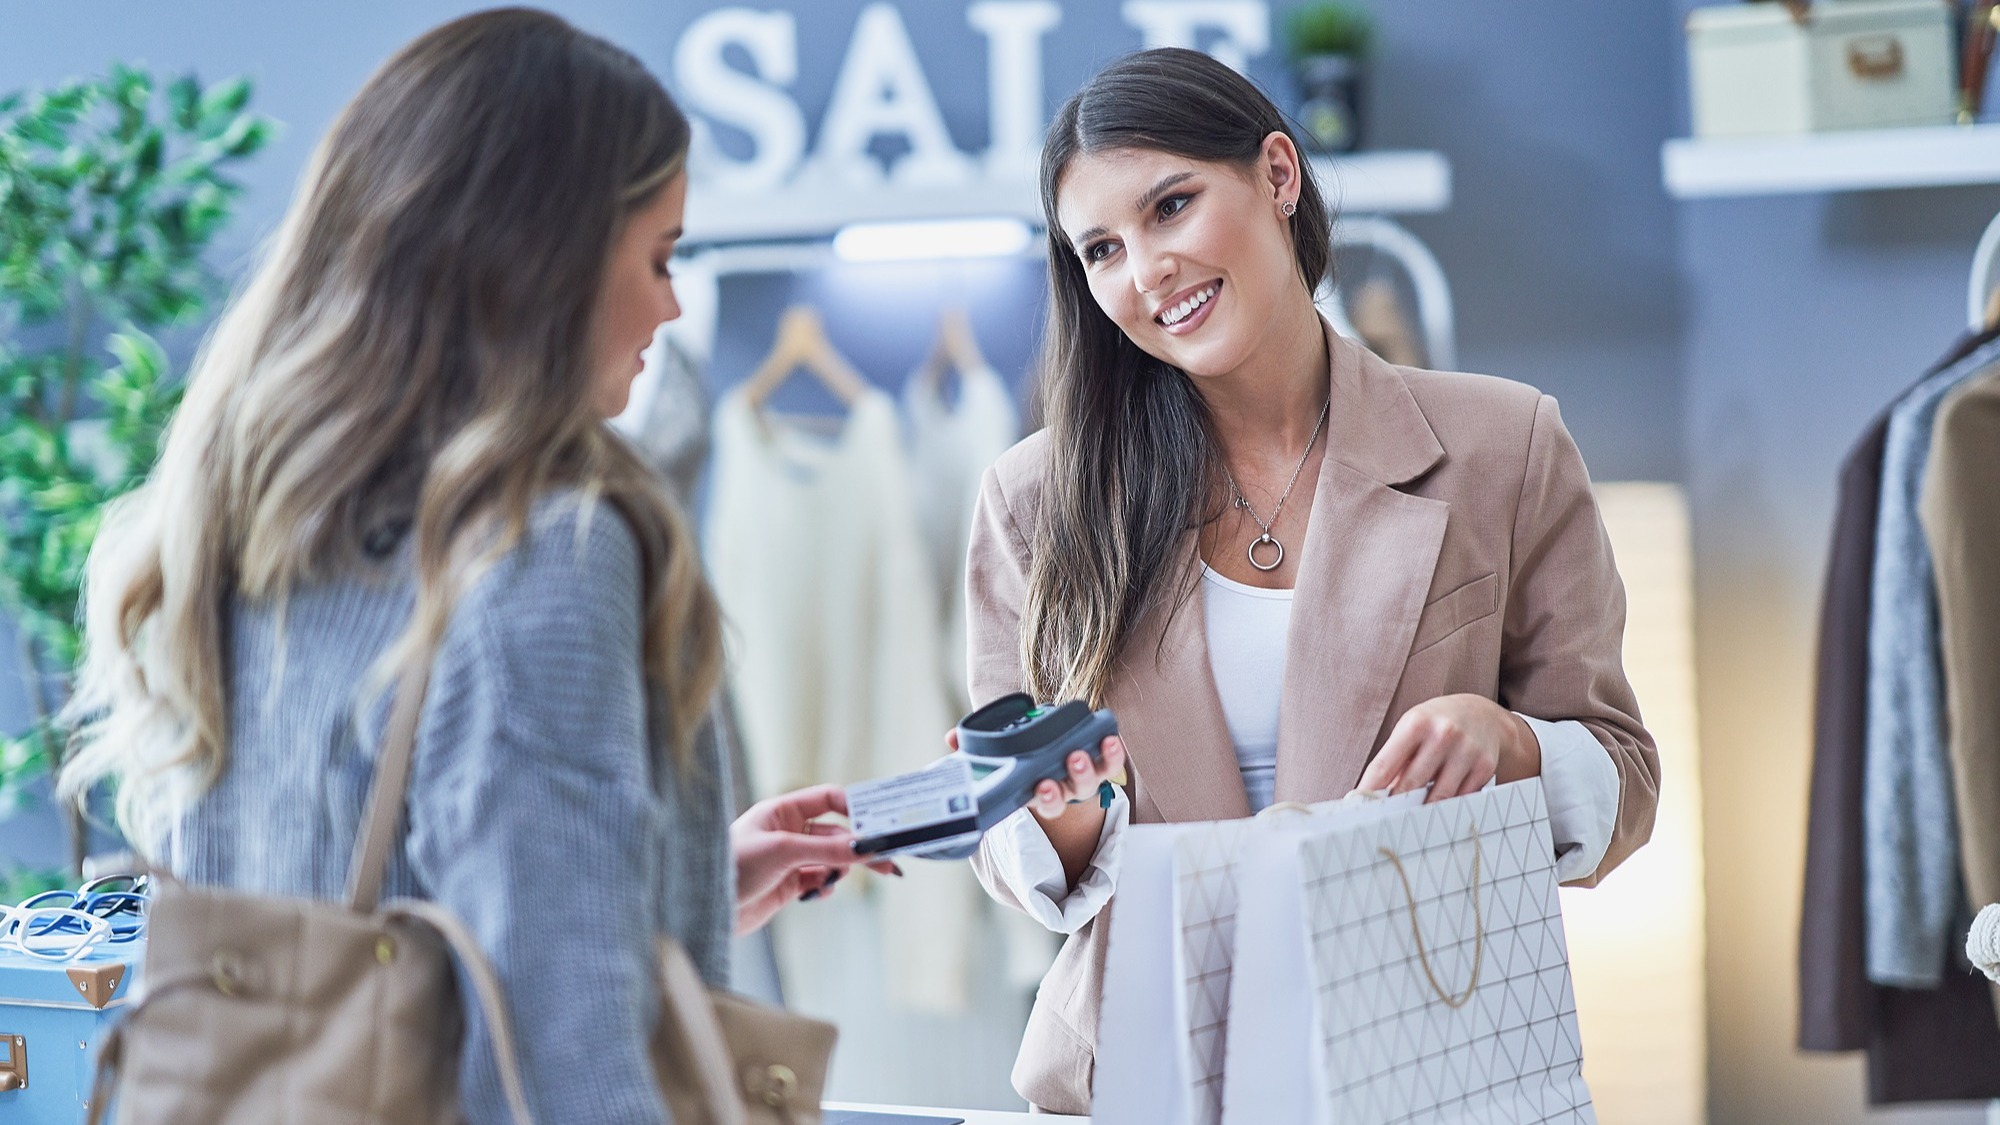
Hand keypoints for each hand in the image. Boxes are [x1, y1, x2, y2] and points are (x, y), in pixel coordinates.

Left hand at [730, 784, 898, 934]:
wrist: (706, 909)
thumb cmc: (733, 867)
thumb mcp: (783, 852)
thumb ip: (827, 851)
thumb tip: (866, 847)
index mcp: (782, 811)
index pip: (828, 800)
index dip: (854, 808)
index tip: (878, 822)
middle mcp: (788, 832)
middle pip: (835, 834)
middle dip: (858, 847)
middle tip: (887, 860)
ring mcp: (790, 859)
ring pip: (831, 859)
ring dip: (839, 869)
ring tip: (834, 880)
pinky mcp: (789, 885)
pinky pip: (820, 880)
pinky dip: (825, 886)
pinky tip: (818, 892)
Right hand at [945, 728, 1127, 821]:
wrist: (1052, 760)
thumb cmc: (1022, 760)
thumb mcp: (995, 756)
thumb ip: (972, 749)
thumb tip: (950, 739)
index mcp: (1038, 792)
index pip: (1043, 804)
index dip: (1045, 797)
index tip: (1042, 787)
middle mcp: (1063, 789)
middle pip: (1068, 794)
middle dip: (1065, 783)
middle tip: (1063, 768)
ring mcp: (1083, 777)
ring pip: (1090, 780)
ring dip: (1087, 767)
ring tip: (1081, 753)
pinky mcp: (1100, 763)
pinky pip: (1110, 762)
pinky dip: (1111, 752)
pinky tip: (1110, 738)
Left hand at [1353, 694, 1540, 802]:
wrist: (1482, 715)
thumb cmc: (1436, 724)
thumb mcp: (1411, 730)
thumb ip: (1394, 760)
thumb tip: (1375, 797)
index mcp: (1416, 723)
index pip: (1384, 765)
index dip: (1369, 790)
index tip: (1357, 807)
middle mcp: (1443, 734)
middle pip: (1410, 784)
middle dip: (1395, 805)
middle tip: (1382, 820)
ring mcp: (1467, 751)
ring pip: (1438, 797)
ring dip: (1422, 809)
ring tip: (1411, 816)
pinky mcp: (1485, 767)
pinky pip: (1460, 798)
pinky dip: (1447, 805)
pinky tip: (1440, 804)